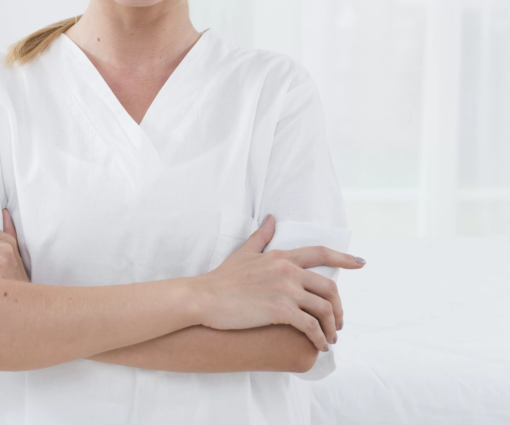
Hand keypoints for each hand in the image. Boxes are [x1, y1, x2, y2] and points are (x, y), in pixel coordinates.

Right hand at [190, 214, 365, 352]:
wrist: (204, 298)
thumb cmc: (221, 278)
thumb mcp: (243, 253)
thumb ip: (261, 237)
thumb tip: (272, 218)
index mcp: (281, 257)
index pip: (320, 253)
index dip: (343, 258)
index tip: (361, 263)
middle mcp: (288, 271)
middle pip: (329, 288)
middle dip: (340, 308)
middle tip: (338, 323)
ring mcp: (285, 290)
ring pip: (325, 309)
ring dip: (333, 327)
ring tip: (329, 339)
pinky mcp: (280, 310)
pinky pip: (311, 326)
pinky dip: (319, 338)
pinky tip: (318, 346)